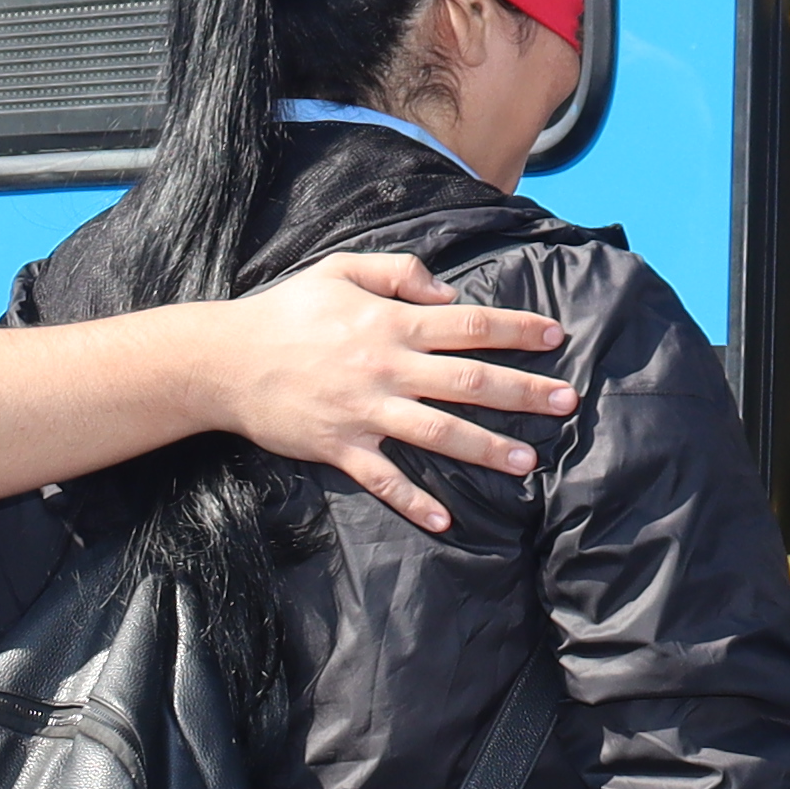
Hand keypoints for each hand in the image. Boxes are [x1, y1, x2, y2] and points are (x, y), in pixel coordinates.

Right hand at [187, 253, 576, 535]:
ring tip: (527, 462)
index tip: (555, 336)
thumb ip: (398, 271)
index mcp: (391, 322)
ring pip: (439, 432)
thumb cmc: (284, 311)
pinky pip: (384, 478)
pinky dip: (414, 501)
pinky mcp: (340, 447)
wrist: (224, 360)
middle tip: (566, 403)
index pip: (468, 325)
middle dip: (522, 392)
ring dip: (486, 448)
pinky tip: (445, 519)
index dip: (516, 328)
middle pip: (469, 382)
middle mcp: (387, 368)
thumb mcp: (340, 269)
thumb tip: (447, 294)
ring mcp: (365, 411)